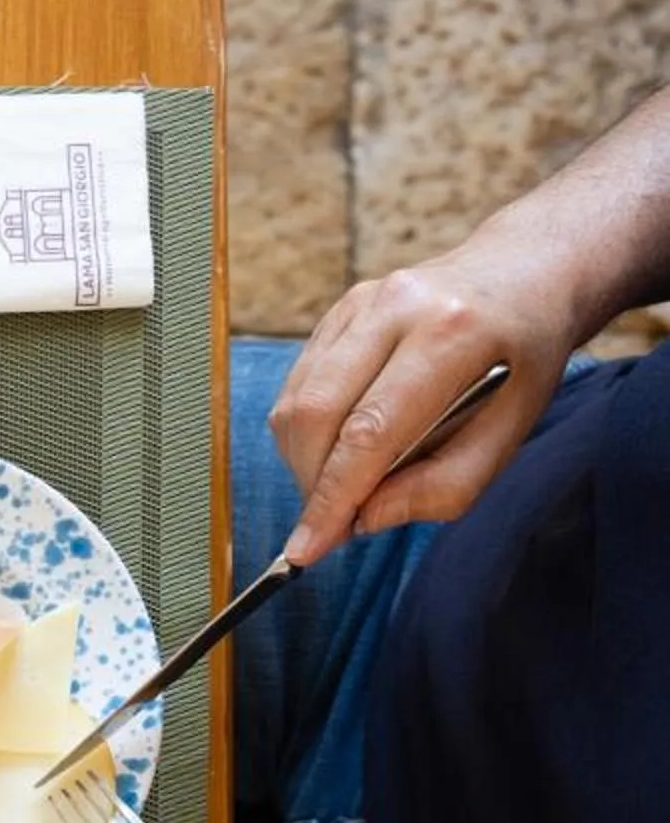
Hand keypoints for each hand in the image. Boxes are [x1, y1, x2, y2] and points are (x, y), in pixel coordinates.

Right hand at [270, 239, 575, 564]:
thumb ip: (448, 484)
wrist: (525, 272)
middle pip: (315, 415)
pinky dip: (309, 429)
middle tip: (333, 520)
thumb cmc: (526, 358)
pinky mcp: (340, 309)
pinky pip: (299, 384)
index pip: (368, 432)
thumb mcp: (515, 429)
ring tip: (345, 480)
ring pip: (295, 402)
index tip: (305, 550)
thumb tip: (366, 518)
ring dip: (305, 460)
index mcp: (452, 335)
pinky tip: (344, 441)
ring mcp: (360, 302)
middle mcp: (396, 308)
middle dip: (312, 483)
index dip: (331, 498)